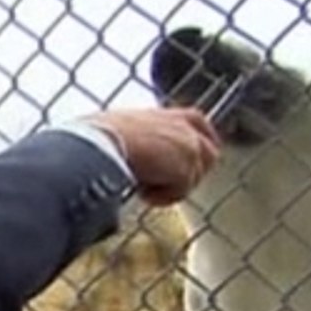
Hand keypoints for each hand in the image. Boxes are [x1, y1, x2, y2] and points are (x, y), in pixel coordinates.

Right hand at [87, 107, 220, 206]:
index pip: (197, 122)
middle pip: (210, 153)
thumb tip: (129, 152)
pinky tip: (142, 192)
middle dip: (192, 172)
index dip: (199, 140)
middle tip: (167, 184)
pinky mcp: (188, 168)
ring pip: (194, 178)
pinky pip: (179, 193)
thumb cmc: (100, 136)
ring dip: (170, 187)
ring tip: (143, 187)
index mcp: (169, 114)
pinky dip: (161, 197)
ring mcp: (190, 147)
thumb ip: (140, 136)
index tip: (192, 156)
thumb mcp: (124, 128)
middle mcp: (185, 127)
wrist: (103, 143)